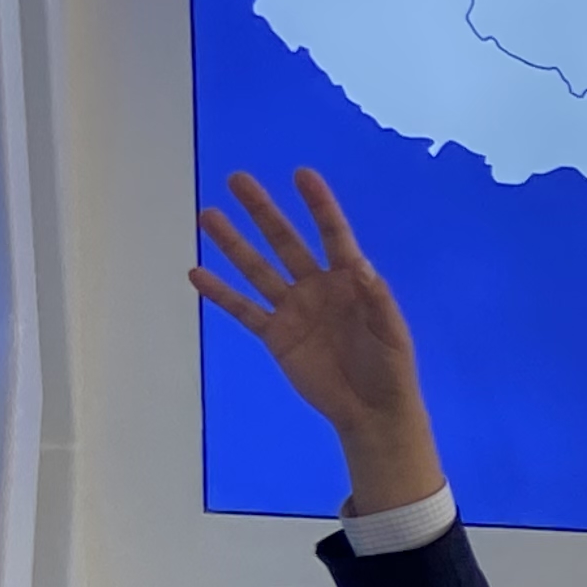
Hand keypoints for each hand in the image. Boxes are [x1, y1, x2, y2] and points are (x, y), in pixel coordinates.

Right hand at [189, 168, 447, 511]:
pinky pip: (243, 310)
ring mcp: (292, 310)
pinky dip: (220, 293)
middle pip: (285, 241)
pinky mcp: (275, 335)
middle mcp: (316, 287)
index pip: (332, 235)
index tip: (302, 174)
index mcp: (349, 282)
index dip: (319, 206)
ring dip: (232, 243)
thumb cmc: (391, 369)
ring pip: (256, 269)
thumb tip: (361, 266)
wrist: (371, 411)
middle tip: (237, 179)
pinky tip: (196, 273)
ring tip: (208, 216)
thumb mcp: (391, 333)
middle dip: (263, 211)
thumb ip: (376, 300)